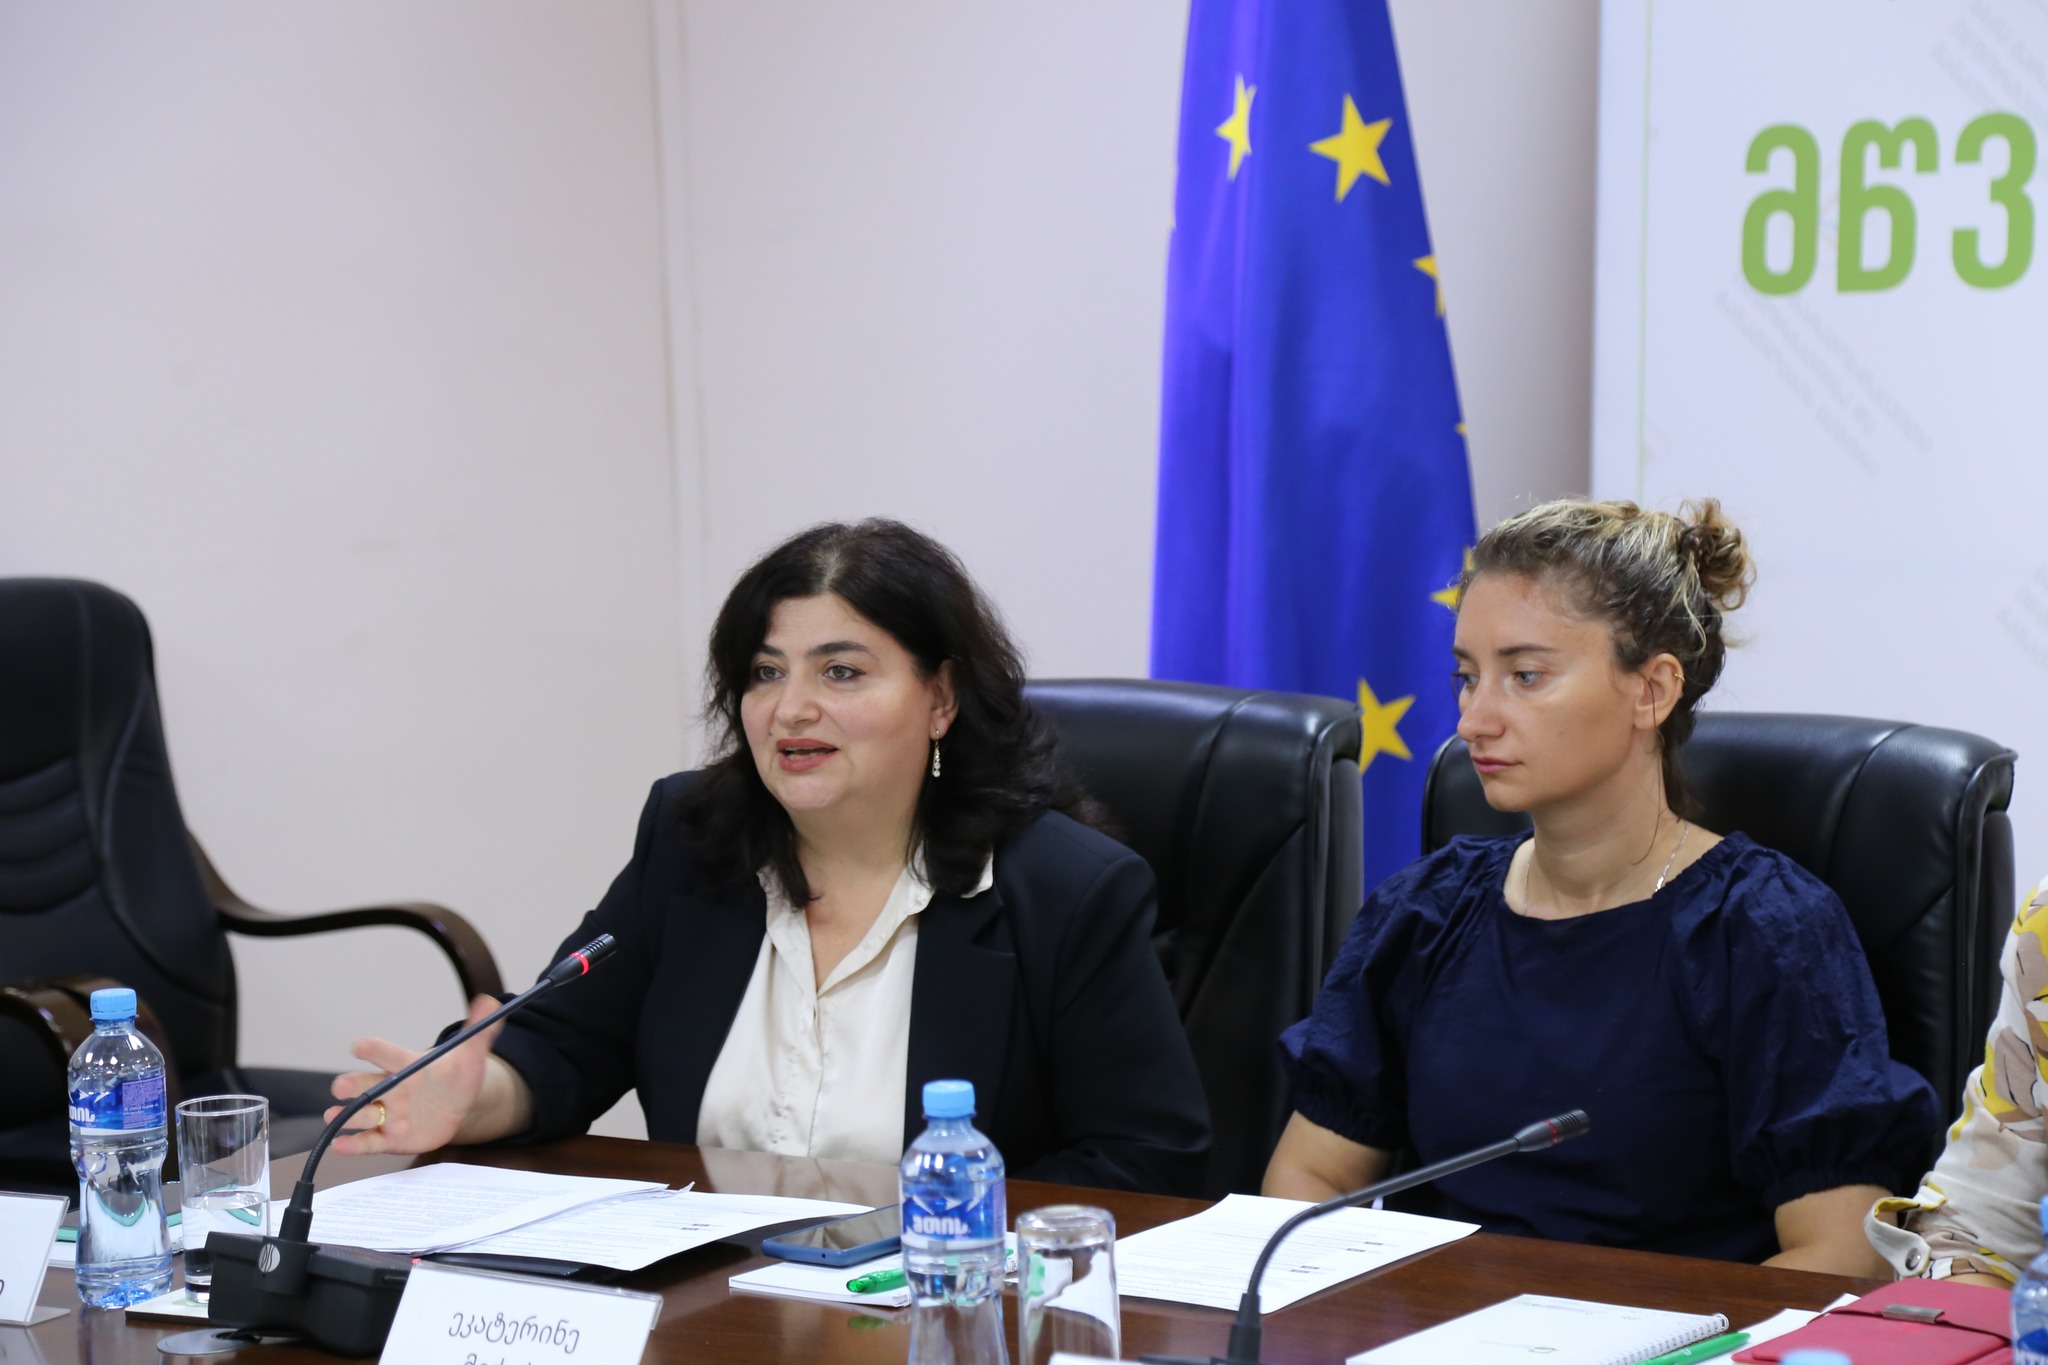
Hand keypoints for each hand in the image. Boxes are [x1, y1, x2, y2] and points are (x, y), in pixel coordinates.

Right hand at [324, 995, 508, 1155]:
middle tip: (341, 1087)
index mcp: (406, 1064)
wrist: (459, 1106)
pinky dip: (354, 1144)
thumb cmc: (456, 1076)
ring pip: (362, 1113)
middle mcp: (390, 1088)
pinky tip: (341, 1145)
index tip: (360, 1046)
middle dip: (350, 1084)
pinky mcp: (389, 1138)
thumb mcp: (470, 1055)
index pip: (387, 1053)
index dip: (374, 1050)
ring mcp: (387, 1114)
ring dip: (347, 1114)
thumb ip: (479, 1031)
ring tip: (333, 1116)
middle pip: (364, 1084)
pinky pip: (368, 1142)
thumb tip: (492, 1001)